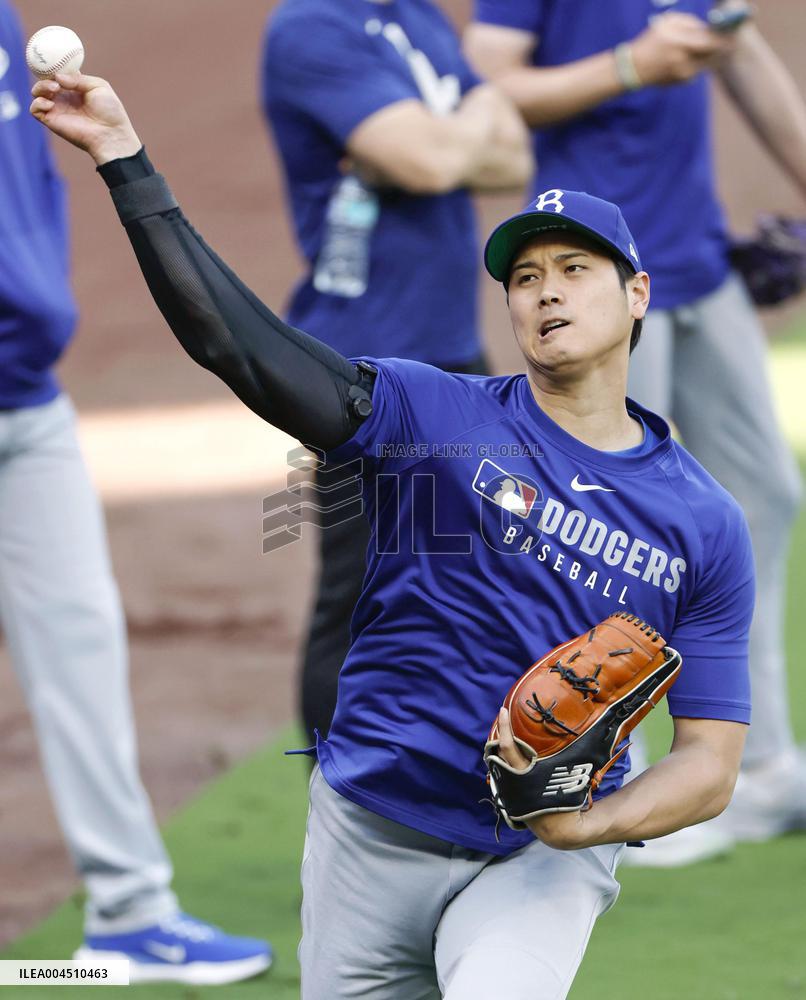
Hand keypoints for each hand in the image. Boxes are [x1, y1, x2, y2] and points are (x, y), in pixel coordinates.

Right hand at [30, 73, 140, 164]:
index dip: (54, 66)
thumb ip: (78, 79)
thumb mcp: (98, 86)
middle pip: (45, 80)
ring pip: (37, 92)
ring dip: (41, 86)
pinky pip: (34, 109)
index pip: (58, 73)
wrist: (111, 134)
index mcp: (75, 88)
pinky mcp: (52, 121)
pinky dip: (37, 103)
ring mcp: (57, 109)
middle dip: (45, 75)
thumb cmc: (110, 111)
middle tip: (56, 78)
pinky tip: (51, 104)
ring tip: (55, 89)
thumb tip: (57, 77)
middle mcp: (64, 98)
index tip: (55, 60)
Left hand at [495, 706, 591, 848]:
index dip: (504, 728)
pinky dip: (504, 760)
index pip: (508, 748)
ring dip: (499, 746)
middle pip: (498, 752)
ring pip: (497, 762)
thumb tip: (595, 732)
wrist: (560, 831)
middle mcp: (512, 783)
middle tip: (503, 715)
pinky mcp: (508, 795)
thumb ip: (574, 757)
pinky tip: (510, 750)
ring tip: (506, 728)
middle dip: (499, 733)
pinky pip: (502, 771)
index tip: (502, 710)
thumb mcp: (572, 778)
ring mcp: (508, 791)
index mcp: (525, 777)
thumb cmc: (569, 802)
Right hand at [630, 12, 736, 86]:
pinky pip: (696, 70)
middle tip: (731, 42)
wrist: (634, 68)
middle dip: (722, 47)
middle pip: (712, 54)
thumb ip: (691, 23)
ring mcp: (683, 73)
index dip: (725, 39)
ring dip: (707, 55)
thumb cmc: (651, 41)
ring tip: (698, 48)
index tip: (735, 35)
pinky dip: (695, 63)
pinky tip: (683, 60)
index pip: (710, 42)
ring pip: (705, 62)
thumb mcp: (668, 23)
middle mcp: (683, 59)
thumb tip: (710, 27)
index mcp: (680, 42)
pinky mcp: (681, 82)